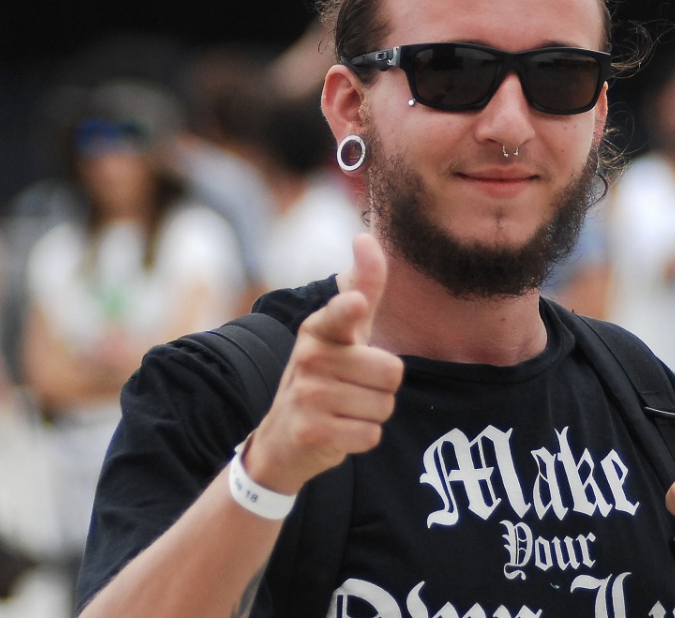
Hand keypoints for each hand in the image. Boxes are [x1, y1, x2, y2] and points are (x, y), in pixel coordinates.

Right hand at [241, 233, 403, 495]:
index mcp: (319, 327)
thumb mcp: (342, 331)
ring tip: (343, 410)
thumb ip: (364, 287)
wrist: (283, 439)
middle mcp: (309, 356)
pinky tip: (338, 431)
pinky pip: (371, 435)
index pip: (341, 314)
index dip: (350, 309)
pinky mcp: (311, 431)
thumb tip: (364, 236)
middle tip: (353, 390)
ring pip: (383, 406)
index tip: (355, 304)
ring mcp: (307, 395)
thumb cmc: (324, 375)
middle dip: (382, 388)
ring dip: (372, 414)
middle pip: (391, 372)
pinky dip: (362, 438)